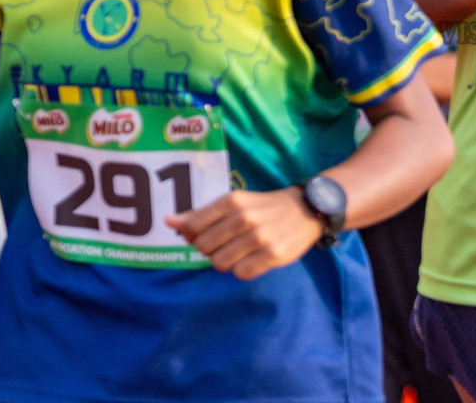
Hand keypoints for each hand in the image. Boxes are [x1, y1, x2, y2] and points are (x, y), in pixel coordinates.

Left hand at [165, 188, 323, 280]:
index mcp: (233, 201)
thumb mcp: (234, 203)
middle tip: (227, 243)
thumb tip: (168, 221)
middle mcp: (245, 218)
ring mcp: (260, 237)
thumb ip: (200, 214)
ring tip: (240, 251)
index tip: (207, 233)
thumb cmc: (263, 207)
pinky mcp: (273, 255)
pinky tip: (253, 259)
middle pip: (203, 247)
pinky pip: (241, 273)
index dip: (193, 236)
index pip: (192, 227)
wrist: (307, 209)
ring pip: (219, 263)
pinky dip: (243, 269)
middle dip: (210, 249)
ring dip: (226, 261)